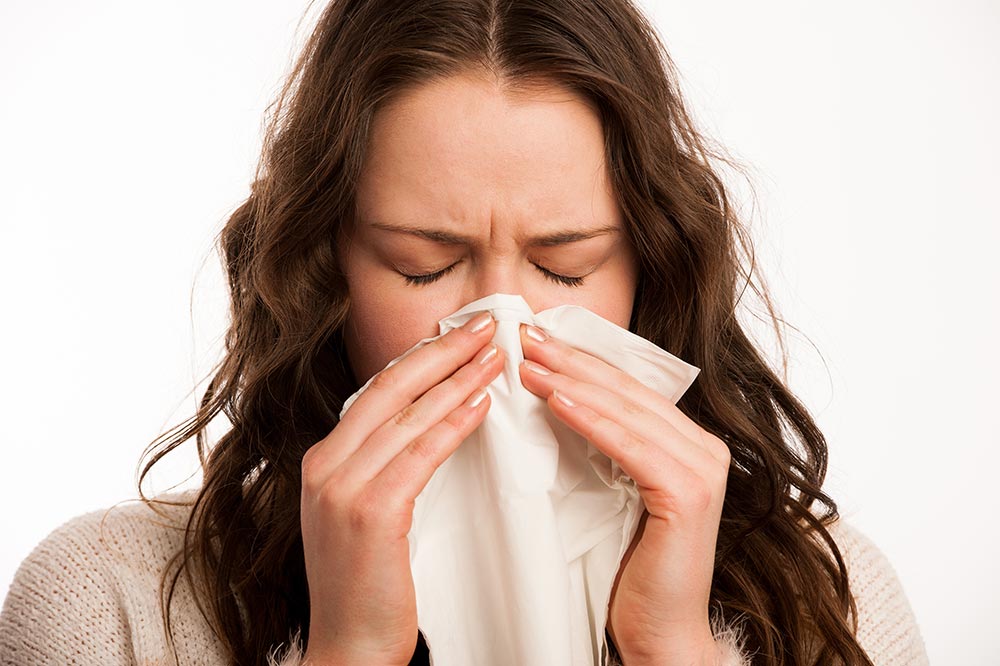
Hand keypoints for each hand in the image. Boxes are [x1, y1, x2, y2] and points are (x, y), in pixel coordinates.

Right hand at [298, 312, 503, 664]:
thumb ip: (381, 467)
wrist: (347, 650)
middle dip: (443, 350)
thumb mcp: (361, 513)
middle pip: (391, 387)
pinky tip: (482, 403)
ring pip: (408, 414)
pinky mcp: (370, 512)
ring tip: (497, 354)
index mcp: (324, 460)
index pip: (378, 390)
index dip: (422, 357)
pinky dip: (453, 423)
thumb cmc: (366, 585)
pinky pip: (420, 454)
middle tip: (487, 324)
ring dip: (458, 378)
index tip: (459, 334)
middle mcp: (326, 464)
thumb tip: (426, 424)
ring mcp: (342, 487)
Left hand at [518, 323, 730, 664]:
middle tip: (525, 335)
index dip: (582, 359)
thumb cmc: (631, 568)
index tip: (537, 338)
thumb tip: (560, 397)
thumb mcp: (616, 493)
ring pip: (626, 412)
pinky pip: (629, 446)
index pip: (628, 388)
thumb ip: (608, 447)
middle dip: (572, 360)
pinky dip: (590, 421)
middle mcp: (705, 449)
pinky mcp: (688, 494)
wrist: (658, 633)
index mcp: (689, 443)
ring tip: (527, 363)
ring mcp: (702, 470)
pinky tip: (556, 401)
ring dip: (572, 382)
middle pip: (627, 391)